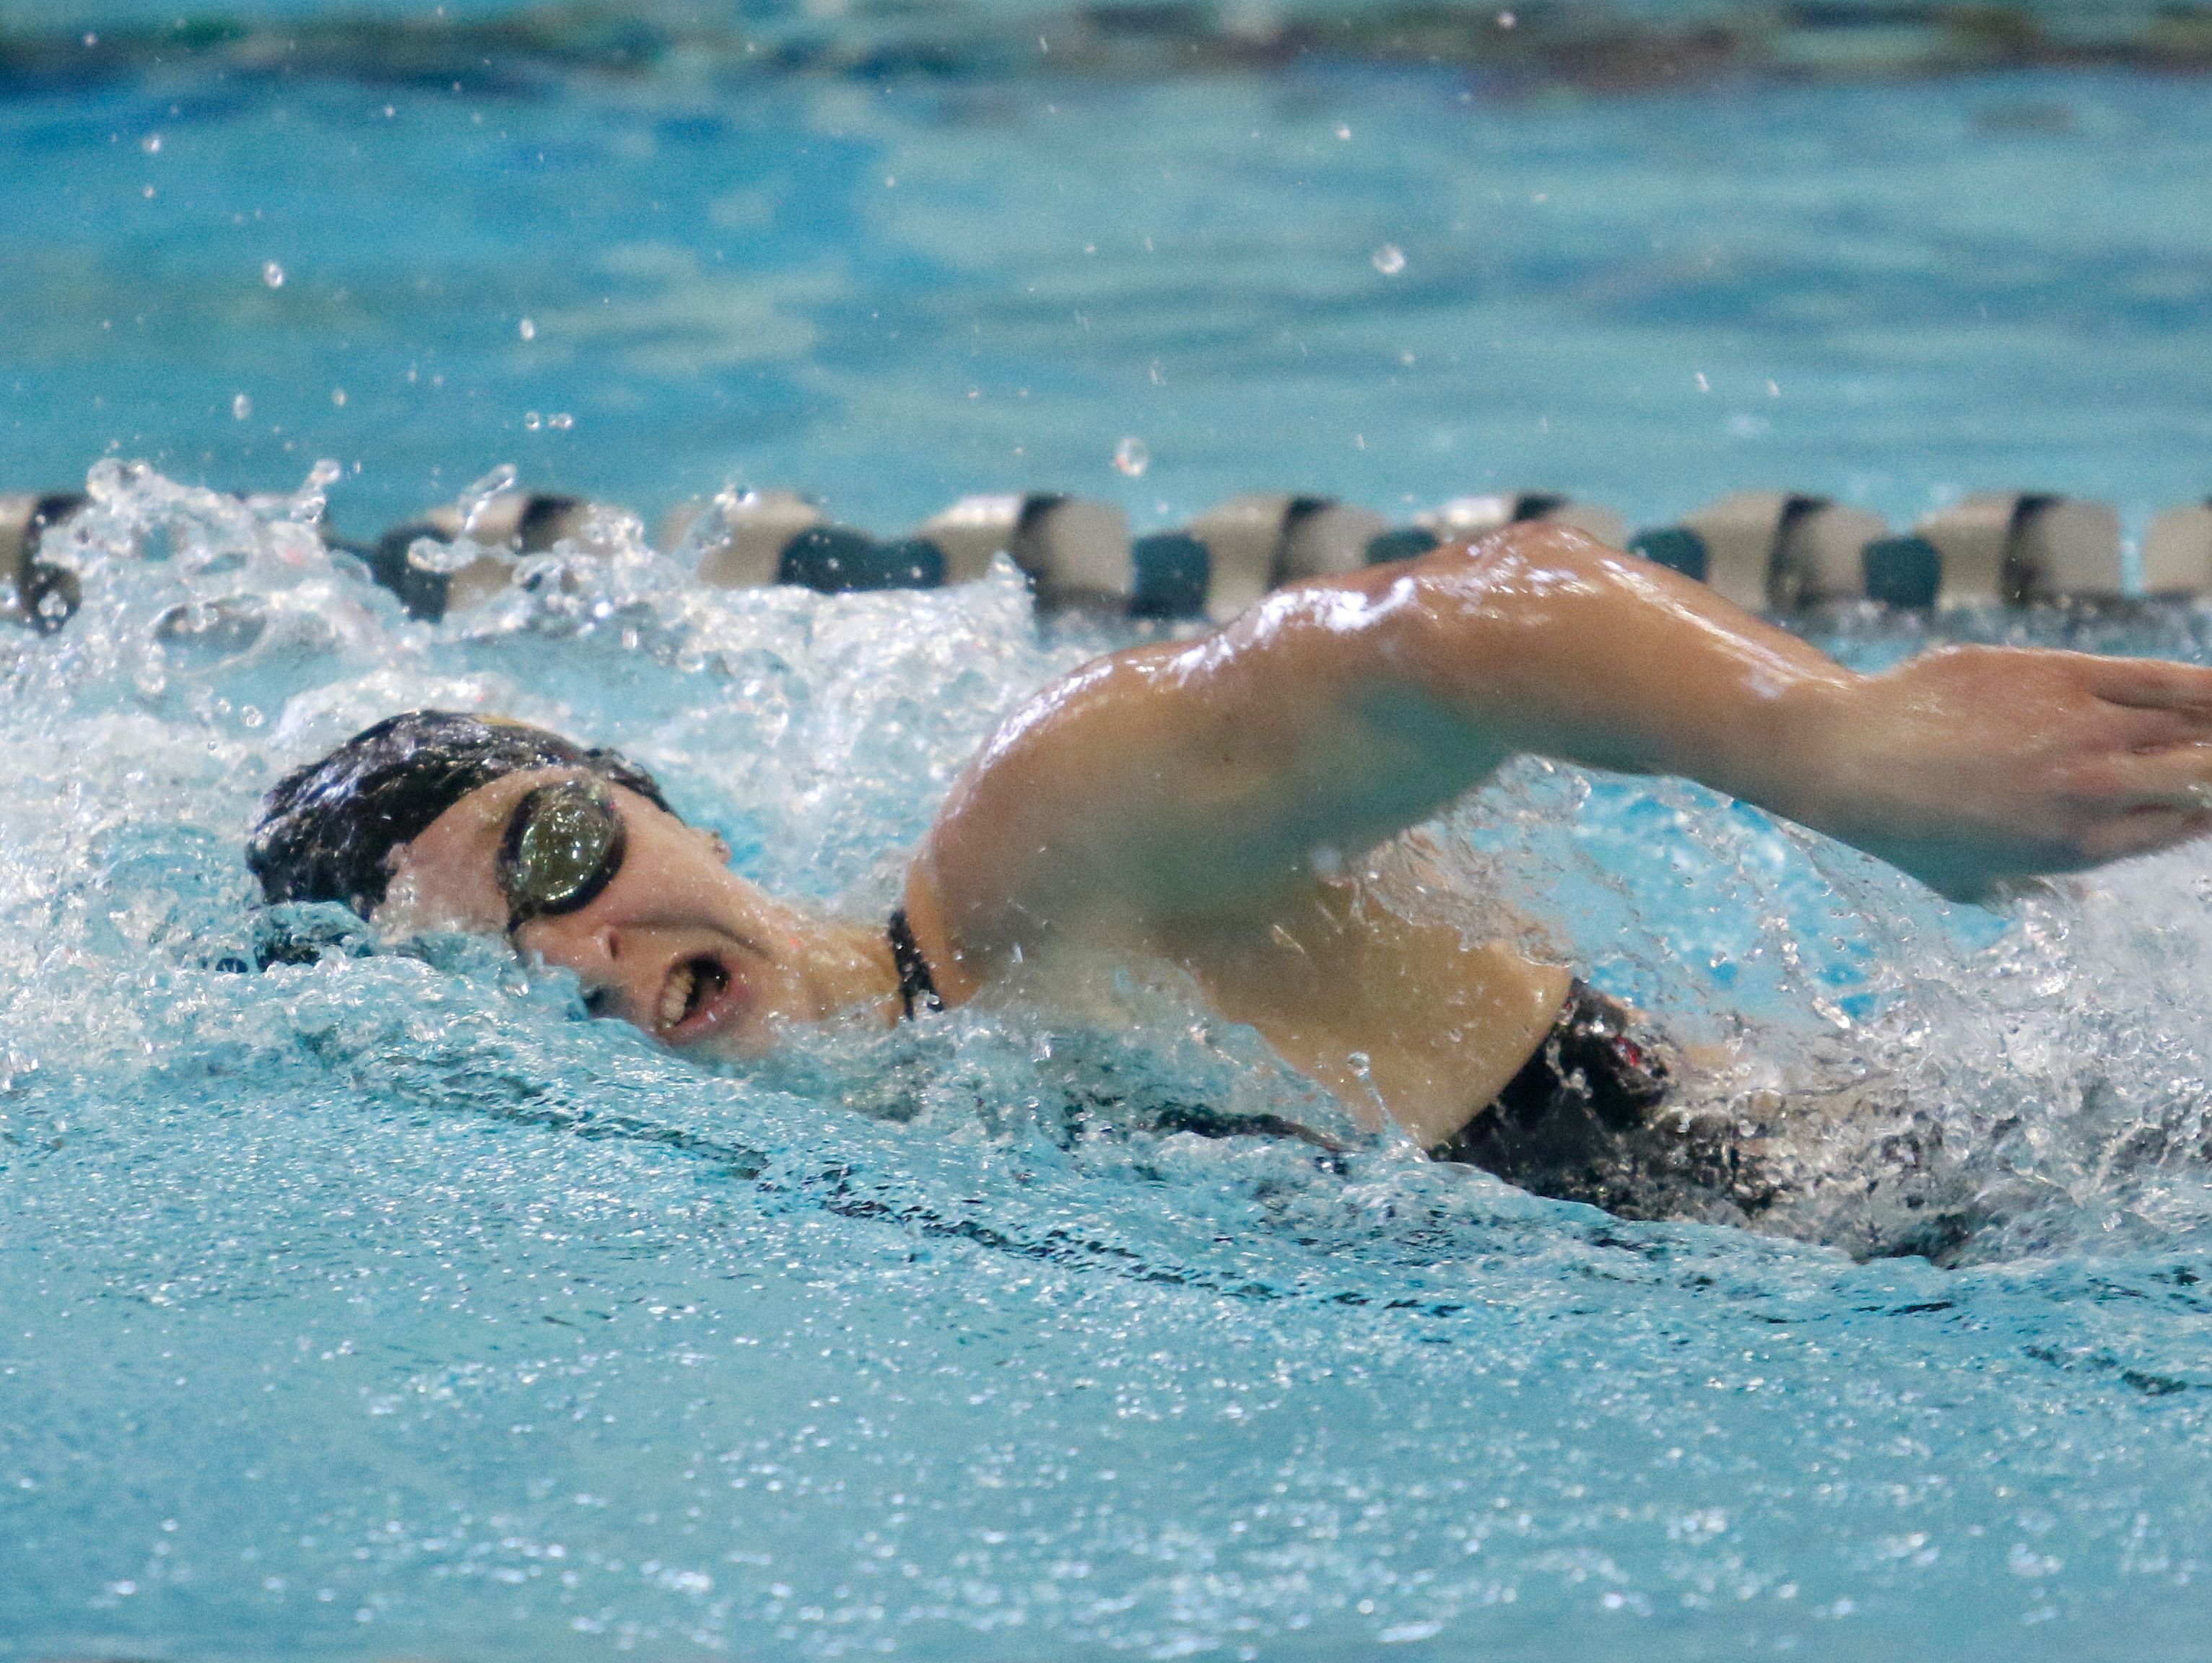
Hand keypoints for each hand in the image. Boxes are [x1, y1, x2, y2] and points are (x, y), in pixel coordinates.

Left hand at [1803, 645, 2211, 901]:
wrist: (1847, 757)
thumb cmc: (1898, 825)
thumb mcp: (1967, 882)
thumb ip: (2026, 891)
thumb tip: (2069, 901)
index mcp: (2080, 848)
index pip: (2188, 826)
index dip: (2208, 811)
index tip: (2205, 799)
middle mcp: (2097, 792)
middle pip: (2207, 779)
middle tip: (2211, 765)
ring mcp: (2085, 731)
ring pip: (2197, 725)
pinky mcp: (2065, 677)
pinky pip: (2162, 678)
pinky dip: (2206, 684)